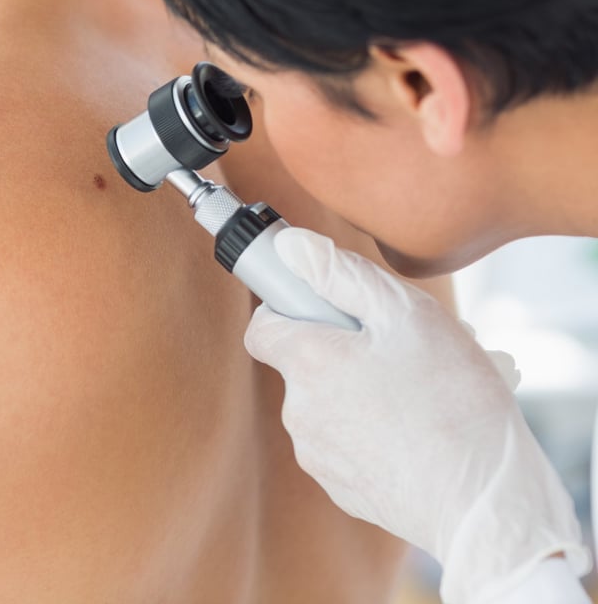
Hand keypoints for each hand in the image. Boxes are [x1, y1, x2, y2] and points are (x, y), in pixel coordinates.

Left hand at [245, 228, 589, 603]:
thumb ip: (340, 275)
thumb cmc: (450, 401)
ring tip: (425, 393)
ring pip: (331, 406)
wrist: (482, 500)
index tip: (329, 307)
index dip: (291, 309)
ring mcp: (318, 455)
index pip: (263, 327)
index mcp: (307, 363)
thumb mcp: (406, 314)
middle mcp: (299, 411)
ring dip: (365, 391)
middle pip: (307, 364)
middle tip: (407, 352)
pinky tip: (421, 432)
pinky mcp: (342, 489)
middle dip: (349, 350)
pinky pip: (349, 445)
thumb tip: (289, 246)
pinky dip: (375, 433)